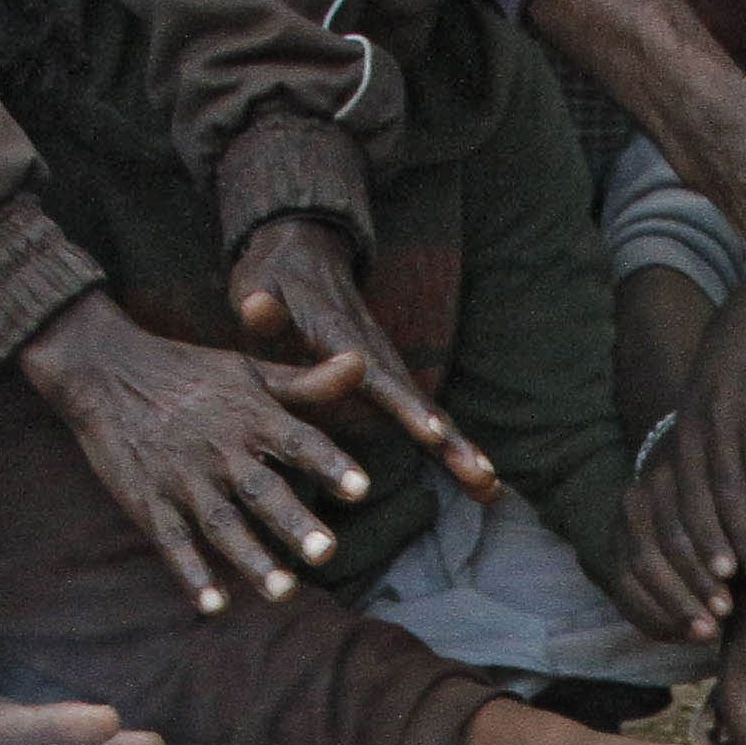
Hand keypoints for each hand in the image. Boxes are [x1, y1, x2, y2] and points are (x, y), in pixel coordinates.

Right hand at [22, 289, 372, 614]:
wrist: (104, 369)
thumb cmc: (189, 373)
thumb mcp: (247, 370)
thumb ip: (306, 381)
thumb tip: (361, 364)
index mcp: (250, 415)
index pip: (297, 441)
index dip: (329, 464)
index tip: (361, 489)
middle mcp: (219, 449)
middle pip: (260, 490)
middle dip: (293, 522)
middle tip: (326, 552)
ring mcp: (182, 478)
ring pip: (221, 524)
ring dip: (252, 559)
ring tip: (284, 592)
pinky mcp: (148, 501)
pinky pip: (172, 542)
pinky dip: (191, 574)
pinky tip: (214, 606)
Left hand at [233, 214, 500, 501]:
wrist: (304, 257)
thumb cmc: (274, 283)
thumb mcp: (260, 288)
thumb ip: (263, 306)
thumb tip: (257, 306)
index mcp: (342, 338)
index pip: (377, 376)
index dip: (404, 404)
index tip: (431, 432)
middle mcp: (375, 355)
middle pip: (418, 401)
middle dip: (450, 439)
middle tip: (479, 475)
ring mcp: (389, 369)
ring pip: (430, 413)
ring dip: (460, 450)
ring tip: (489, 487)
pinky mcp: (392, 382)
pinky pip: (425, 418)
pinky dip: (452, 447)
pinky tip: (478, 480)